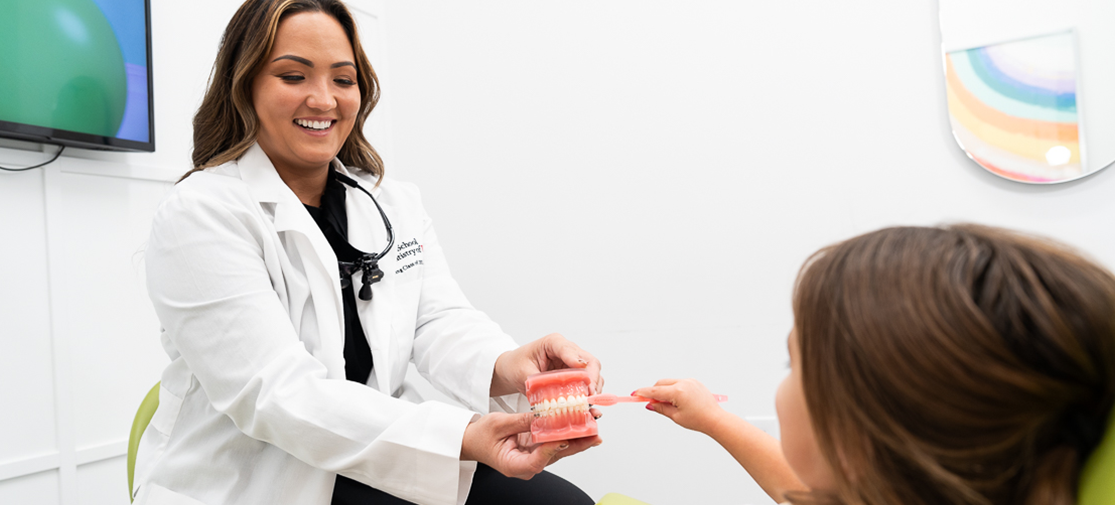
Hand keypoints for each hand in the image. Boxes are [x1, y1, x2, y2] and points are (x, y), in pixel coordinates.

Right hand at [460, 411, 601, 478]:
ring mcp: (534, 458)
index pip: (536, 461)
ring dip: (577, 437)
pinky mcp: (538, 449)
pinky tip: (583, 425)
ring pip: (560, 449)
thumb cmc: (481, 436)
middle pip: (555, 456)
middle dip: (576, 443)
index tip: (563, 438)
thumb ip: (522, 421)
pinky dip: (568, 433)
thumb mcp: (499, 424)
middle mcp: (527, 466)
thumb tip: (544, 414)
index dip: (551, 450)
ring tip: (594, 426)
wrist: (473, 440)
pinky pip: (555, 442)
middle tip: (594, 433)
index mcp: (514, 465)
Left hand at [492, 333, 603, 397]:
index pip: (571, 351)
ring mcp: (573, 363)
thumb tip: (553, 400)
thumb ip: (539, 384)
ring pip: (593, 373)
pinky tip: (590, 408)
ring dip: (594, 390)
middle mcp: (567, 350)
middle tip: (590, 398)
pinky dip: (590, 396)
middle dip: (593, 381)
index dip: (581, 367)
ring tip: (591, 406)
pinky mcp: (574, 375)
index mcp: (553, 343)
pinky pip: (588, 384)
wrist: (512, 368)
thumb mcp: (523, 374)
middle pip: (590, 362)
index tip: (586, 382)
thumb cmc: (516, 366)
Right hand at [633, 378, 726, 434]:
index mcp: (678, 392)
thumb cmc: (699, 420)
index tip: (634, 394)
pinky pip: (679, 383)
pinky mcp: (694, 382)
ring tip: (669, 405)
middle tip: (650, 402)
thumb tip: (650, 404)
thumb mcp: (676, 416)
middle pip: (661, 383)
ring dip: (664, 390)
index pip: (655, 391)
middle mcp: (684, 383)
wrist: (716, 419)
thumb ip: (661, 408)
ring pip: (670, 382)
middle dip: (654, 391)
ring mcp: (690, 381)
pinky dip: (674, 389)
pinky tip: (678, 401)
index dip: (643, 393)